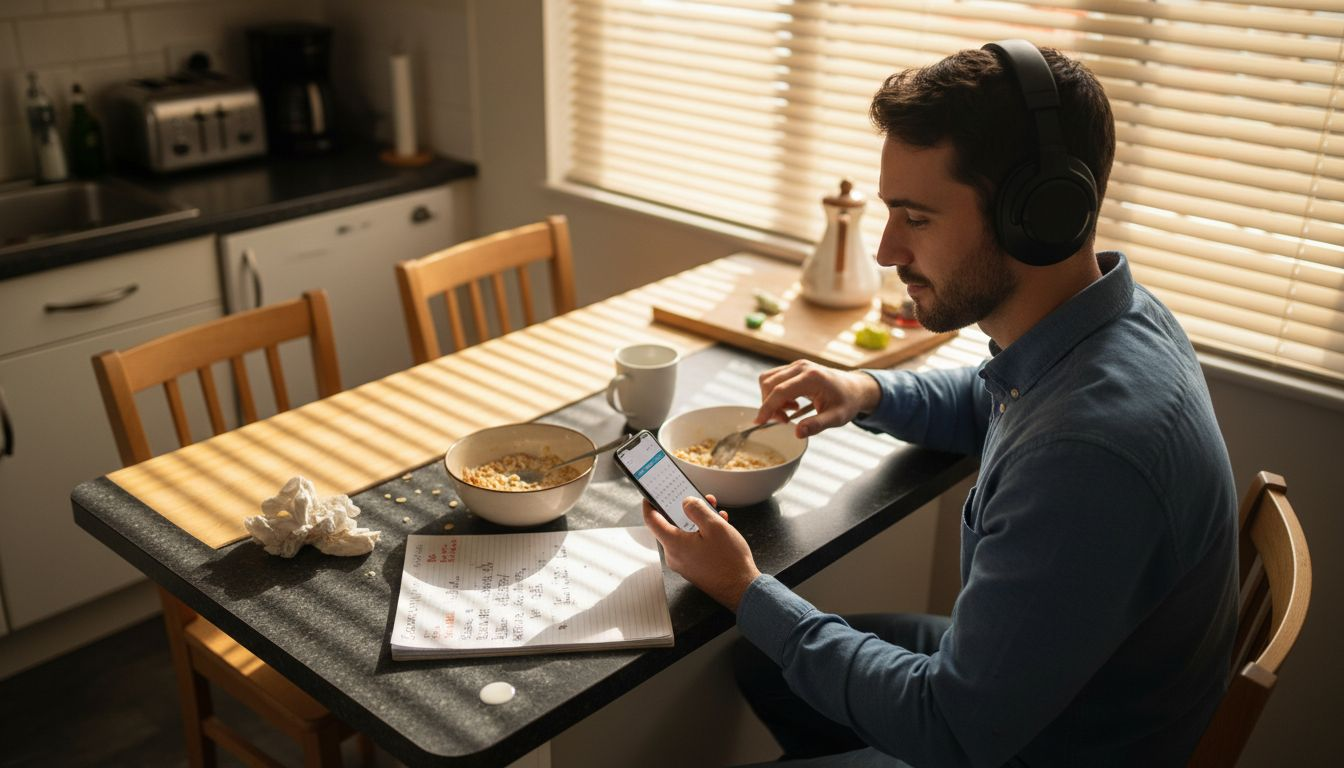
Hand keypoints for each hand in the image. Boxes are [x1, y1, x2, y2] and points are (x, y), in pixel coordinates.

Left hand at [642, 494, 760, 611]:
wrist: (742, 589)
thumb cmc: (729, 561)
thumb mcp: (715, 526)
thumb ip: (696, 509)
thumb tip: (685, 502)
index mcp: (674, 543)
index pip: (652, 520)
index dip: (650, 504)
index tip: (652, 494)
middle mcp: (674, 555)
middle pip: (671, 525)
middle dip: (686, 510)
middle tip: (697, 499)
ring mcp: (683, 563)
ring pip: (685, 534)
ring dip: (698, 521)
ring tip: (716, 513)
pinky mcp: (693, 567)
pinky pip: (692, 545)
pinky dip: (703, 534)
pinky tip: (719, 528)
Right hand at [756, 360, 879, 438]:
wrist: (855, 388)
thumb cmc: (847, 402)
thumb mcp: (836, 418)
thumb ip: (817, 425)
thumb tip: (797, 433)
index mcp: (811, 377)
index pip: (780, 391)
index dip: (767, 407)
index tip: (759, 423)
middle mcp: (801, 367)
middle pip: (769, 383)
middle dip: (769, 405)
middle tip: (784, 421)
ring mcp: (797, 365)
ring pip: (768, 380)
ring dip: (771, 399)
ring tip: (789, 413)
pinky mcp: (794, 368)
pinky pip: (774, 379)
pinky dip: (776, 394)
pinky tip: (791, 404)